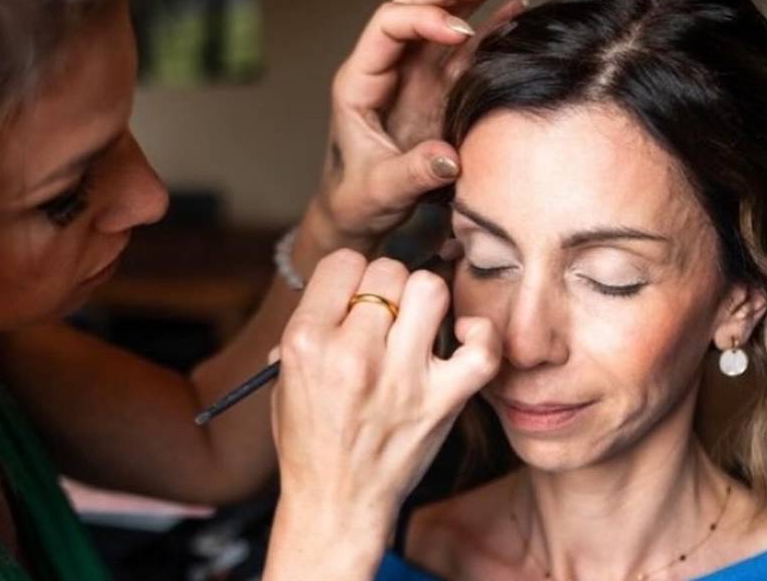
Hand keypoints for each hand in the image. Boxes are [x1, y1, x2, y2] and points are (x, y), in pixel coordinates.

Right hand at [269, 251, 500, 555]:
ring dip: (425, 300)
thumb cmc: (309, 442)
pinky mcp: (442, 401)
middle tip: (386, 315)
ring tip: (417, 324)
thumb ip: (306, 330)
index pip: (343, 262)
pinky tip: (462, 339)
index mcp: (306, 342)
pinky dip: (480, 335)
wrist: (336, 504)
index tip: (355, 297)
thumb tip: (338, 292)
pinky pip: (481, 346)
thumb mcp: (284, 380)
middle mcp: (353, 354)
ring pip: (430, 289)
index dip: (352, 276)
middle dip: (388, 287)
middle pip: (389, 270)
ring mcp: (401, 377)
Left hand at [310, 0, 524, 244]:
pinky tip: (517, 4)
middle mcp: (389, 68)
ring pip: (444, 16)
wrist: (361, 212)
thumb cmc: (358, 199)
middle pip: (415, 3)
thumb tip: (450, 157)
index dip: (424, 19)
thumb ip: (412, 173)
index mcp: (360, 81)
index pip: (388, 25)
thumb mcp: (381, 191)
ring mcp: (416, 75)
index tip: (460, 32)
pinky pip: (466, 48)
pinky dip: (491, 24)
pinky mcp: (439, 88)